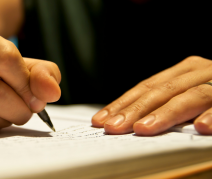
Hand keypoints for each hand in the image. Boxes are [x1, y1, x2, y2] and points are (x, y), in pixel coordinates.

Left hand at [92, 56, 211, 134]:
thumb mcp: (188, 92)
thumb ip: (166, 102)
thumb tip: (131, 119)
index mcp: (184, 71)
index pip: (146, 87)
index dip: (122, 103)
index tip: (102, 120)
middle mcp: (200, 71)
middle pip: (162, 90)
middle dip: (135, 110)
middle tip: (114, 128)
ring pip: (191, 94)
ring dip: (167, 114)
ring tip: (144, 129)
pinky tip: (201, 128)